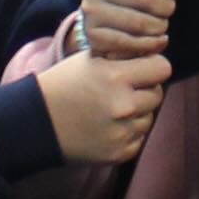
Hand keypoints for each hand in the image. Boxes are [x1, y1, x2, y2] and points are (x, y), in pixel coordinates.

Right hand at [38, 44, 169, 167]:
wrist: (36, 122)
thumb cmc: (62, 84)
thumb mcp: (89, 58)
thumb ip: (124, 52)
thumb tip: (160, 44)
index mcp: (116, 77)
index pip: (162, 68)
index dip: (152, 66)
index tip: (141, 69)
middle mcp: (124, 105)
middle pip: (157, 94)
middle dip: (143, 90)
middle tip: (121, 90)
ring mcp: (122, 132)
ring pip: (149, 118)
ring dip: (136, 113)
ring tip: (110, 109)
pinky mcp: (118, 154)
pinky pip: (138, 139)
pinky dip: (127, 134)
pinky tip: (106, 126)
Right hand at [71, 0, 191, 62]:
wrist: (107, 13)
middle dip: (165, 7)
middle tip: (167, 10)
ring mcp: (91, 9)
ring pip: (138, 22)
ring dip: (158, 27)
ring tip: (160, 25)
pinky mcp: (92, 34)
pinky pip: (128, 43)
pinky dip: (149, 44)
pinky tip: (156, 40)